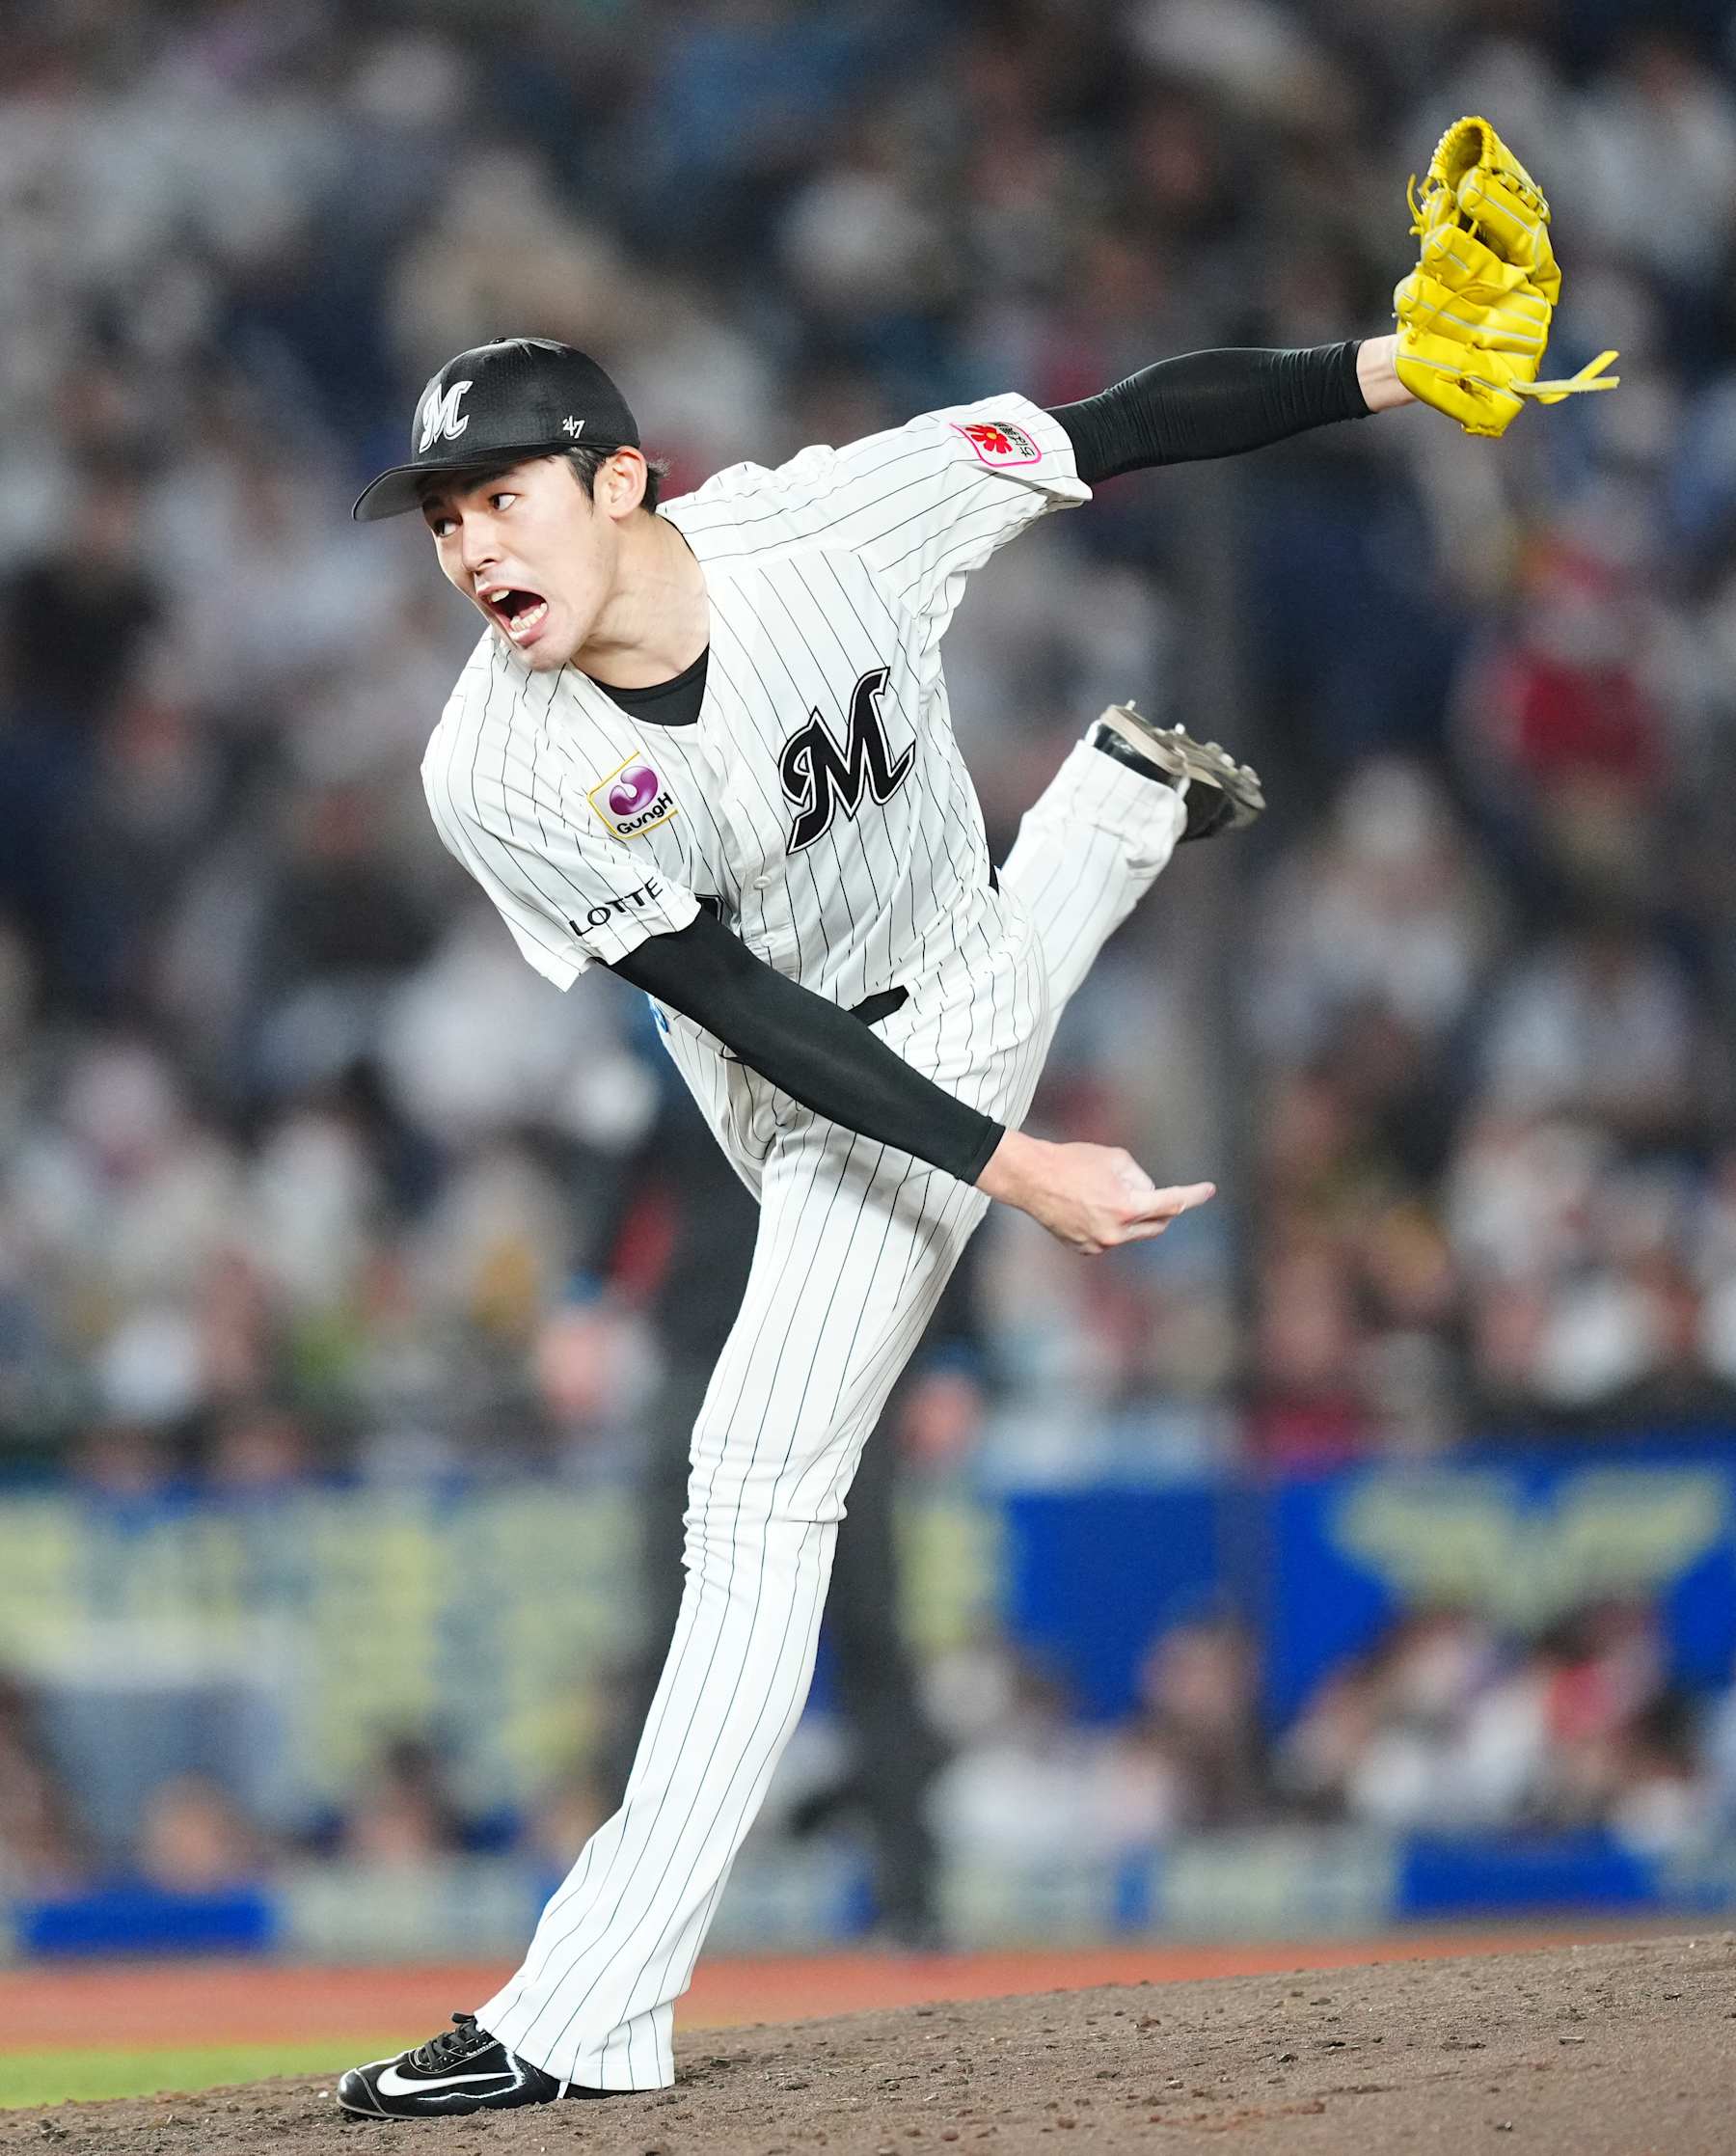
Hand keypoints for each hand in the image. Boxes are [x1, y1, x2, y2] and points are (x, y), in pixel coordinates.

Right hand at [976, 1129, 1214, 1254]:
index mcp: (1127, 1207)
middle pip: (1158, 1224)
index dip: (1194, 1195)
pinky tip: (1089, 1208)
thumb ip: (1141, 1179)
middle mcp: (1116, 1232)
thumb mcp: (1116, 1158)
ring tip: (1105, 1195)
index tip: (1209, 1190)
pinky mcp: (1085, 1250)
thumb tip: (1150, 1195)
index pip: (1173, 1203)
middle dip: (1162, 1208)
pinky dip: (1112, 1225)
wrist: (1032, 1179)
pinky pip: (1112, 1239)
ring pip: (1134, 1233)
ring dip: (1134, 1217)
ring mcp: (1100, 1245)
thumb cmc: (1074, 1161)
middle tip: (1149, 1191)